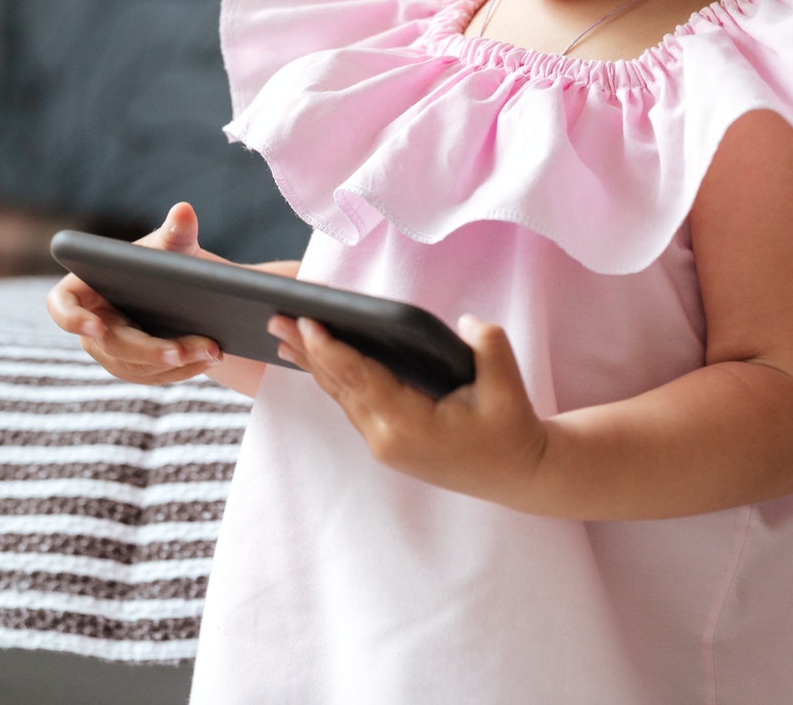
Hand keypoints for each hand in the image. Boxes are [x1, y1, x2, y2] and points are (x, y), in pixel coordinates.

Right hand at [46, 201, 224, 383]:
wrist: (188, 288)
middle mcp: (92, 324)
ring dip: (174, 363)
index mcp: (84, 289)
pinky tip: (209, 357)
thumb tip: (184, 211)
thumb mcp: (172, 245)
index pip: (62, 306)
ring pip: (136, 366)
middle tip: (182, 350)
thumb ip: (175, 231)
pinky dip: (183, 369)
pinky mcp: (136, 367)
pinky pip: (154, 376)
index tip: (95, 326)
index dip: (72, 318)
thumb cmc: (166, 259)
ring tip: (212, 350)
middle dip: (148, 349)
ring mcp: (111, 351)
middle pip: (112, 345)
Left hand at [270, 311, 549, 506]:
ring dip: (313, 363)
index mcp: (410, 425)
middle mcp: (388, 439)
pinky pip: (352, 404)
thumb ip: (486, 343)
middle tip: (274, 316)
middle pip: (339, 386)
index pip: (360, 379)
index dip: (331, 348)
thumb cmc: (511, 429)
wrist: (518, 475)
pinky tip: (317, 360)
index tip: (306, 321)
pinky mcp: (387, 443)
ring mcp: (385, 444)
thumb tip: (461, 321)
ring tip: (284, 334)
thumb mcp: (508, 383)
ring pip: (341, 396)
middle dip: (307, 349)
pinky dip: (332, 378)